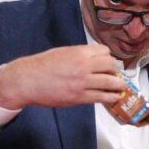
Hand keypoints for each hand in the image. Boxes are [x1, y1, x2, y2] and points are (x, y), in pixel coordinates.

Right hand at [0, 45, 125, 109]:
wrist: (28, 80)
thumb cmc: (41, 66)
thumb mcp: (61, 52)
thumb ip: (78, 55)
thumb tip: (92, 59)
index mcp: (79, 52)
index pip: (104, 51)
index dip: (107, 57)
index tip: (107, 63)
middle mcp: (83, 66)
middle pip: (110, 65)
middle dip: (115, 70)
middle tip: (115, 75)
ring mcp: (82, 82)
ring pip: (110, 82)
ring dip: (118, 85)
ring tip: (121, 87)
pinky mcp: (79, 97)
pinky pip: (101, 97)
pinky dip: (110, 97)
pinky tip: (113, 98)